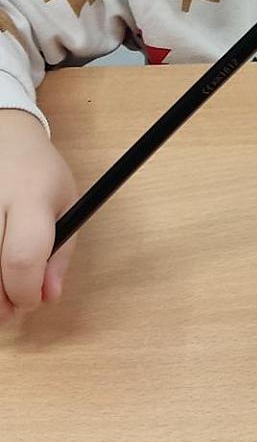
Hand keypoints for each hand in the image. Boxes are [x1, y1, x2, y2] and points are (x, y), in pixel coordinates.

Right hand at [0, 112, 77, 320]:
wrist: (4, 134)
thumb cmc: (40, 172)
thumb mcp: (66, 203)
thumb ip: (60, 254)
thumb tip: (48, 297)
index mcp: (30, 197)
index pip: (23, 257)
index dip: (26, 292)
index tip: (33, 300)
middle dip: (2, 304)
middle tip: (13, 307)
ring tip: (2, 288)